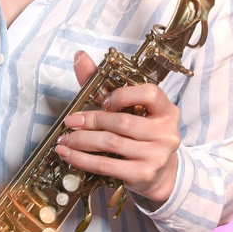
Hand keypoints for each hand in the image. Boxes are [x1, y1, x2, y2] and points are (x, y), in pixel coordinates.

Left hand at [54, 49, 181, 207]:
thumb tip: (80, 57)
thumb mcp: (129, 110)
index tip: (103, 101)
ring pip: (112, 143)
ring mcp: (157, 154)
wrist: (159, 174)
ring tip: (65, 140)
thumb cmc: (140, 136)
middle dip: (91, 120)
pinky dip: (84, 159)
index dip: (123, 95)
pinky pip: (107, 165)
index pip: (149, 94)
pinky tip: (70, 155)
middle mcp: (166, 131)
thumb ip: (104, 85)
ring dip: (82, 140)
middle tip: (70, 122)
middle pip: (123, 121)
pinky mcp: (144, 174)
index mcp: (166, 110)